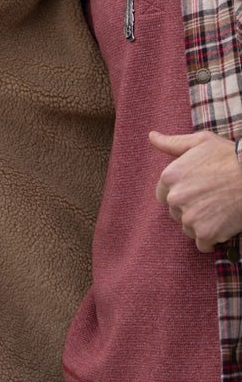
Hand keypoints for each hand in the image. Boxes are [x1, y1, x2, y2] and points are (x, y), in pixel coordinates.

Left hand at [149, 129, 241, 251]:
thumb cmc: (230, 156)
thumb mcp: (201, 141)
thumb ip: (173, 143)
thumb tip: (152, 136)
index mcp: (170, 176)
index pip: (162, 195)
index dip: (180, 193)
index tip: (196, 190)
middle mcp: (175, 198)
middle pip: (176, 212)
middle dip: (190, 208)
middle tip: (212, 198)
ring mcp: (189, 218)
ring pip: (188, 228)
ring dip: (200, 224)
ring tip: (219, 209)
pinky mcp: (205, 234)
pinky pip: (202, 244)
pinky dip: (212, 239)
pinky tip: (223, 224)